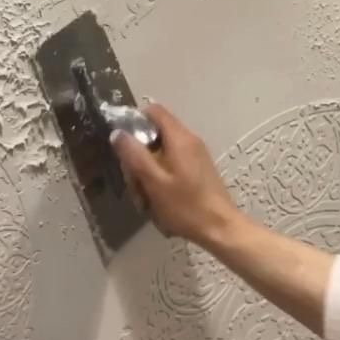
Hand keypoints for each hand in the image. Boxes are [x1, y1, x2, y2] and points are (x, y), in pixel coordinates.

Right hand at [110, 103, 237, 245]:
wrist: (221, 229)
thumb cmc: (186, 206)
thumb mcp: (154, 182)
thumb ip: (135, 155)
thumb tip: (118, 133)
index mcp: (179, 138)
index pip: (154, 110)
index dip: (135, 118)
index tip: (123, 140)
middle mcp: (190, 140)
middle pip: (157, 132)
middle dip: (140, 152)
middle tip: (133, 178)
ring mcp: (196, 154)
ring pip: (163, 150)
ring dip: (149, 168)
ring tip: (144, 195)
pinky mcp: (199, 169)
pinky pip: (173, 162)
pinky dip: (161, 175)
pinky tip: (158, 198)